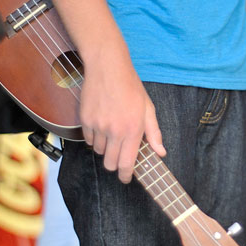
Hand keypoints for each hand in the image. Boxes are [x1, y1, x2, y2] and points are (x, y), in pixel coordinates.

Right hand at [79, 49, 165, 183]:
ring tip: (112, 133)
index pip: (127, 164)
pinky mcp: (85, 120)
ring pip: (98, 151)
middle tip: (119, 157)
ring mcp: (98, 126)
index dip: (126, 176)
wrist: (107, 67)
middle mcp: (114, 130)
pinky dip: (94, 138)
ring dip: (105, 148)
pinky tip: (102, 125)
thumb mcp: (148, 108)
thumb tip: (160, 152)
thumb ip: (154, 133)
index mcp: (132, 129)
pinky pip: (88, 139)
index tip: (126, 178)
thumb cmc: (130, 86)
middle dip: (115, 165)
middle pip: (110, 163)